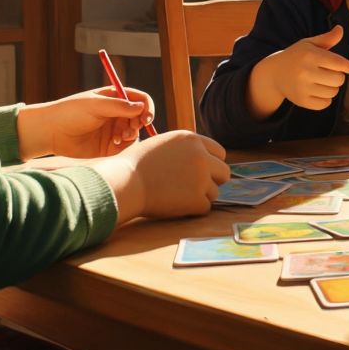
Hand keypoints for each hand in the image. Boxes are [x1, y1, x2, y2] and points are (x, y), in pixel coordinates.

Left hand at [17, 87, 154, 159]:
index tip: (146, 117)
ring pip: (135, 132)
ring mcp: (114, 130)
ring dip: (132, 133)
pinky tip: (114, 142)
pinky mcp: (110, 147)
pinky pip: (127, 146)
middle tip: (132, 128)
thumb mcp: (95, 105)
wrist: (50, 132)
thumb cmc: (70, 112)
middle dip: (140, 122)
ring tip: (120, 136)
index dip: (147, 107)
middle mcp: (117, 114)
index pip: (140, 100)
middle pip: (141, 117)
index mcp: (115, 98)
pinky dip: (126, 145)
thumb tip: (141, 107)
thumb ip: (118, 106)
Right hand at [91, 131, 229, 220]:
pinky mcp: (197, 198)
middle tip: (195, 188)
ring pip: (214, 192)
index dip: (211, 164)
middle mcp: (201, 156)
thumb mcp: (163, 145)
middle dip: (212, 181)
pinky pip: (205, 208)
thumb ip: (184, 150)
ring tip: (177, 196)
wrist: (124, 182)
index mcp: (192, 139)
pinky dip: (192, 210)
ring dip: (200, 196)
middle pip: (224, 172)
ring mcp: (201, 178)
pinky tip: (175, 206)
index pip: (220, 152)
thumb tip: (202, 160)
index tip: (202, 173)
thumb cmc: (135, 165)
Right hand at [248, 25, 348, 115]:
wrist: (274, 73)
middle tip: (331, 73)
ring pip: (333, 92)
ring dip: (332, 88)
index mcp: (310, 55)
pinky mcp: (301, 101)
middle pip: (339, 79)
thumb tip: (340, 29)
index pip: (339, 64)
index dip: (347, 66)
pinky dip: (325, 99)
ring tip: (324, 82)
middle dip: (338, 76)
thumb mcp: (309, 44)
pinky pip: (325, 104)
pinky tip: (318, 91)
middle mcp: (305, 72)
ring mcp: (302, 88)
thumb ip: (327, 38)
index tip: (348, 67)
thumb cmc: (296, 56)